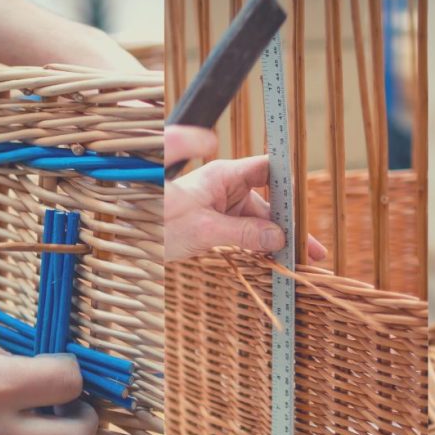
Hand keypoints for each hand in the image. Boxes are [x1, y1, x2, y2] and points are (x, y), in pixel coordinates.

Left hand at [165, 126, 326, 261]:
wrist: (123, 232)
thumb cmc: (156, 221)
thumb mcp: (204, 230)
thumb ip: (243, 234)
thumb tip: (278, 238)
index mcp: (225, 176)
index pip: (269, 172)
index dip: (290, 190)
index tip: (306, 212)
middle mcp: (226, 188)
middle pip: (268, 203)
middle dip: (289, 226)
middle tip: (312, 252)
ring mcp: (220, 206)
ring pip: (257, 221)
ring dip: (275, 240)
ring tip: (298, 262)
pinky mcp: (214, 224)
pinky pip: (243, 233)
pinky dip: (257, 247)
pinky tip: (272, 262)